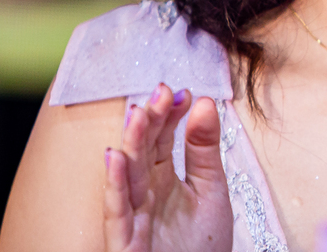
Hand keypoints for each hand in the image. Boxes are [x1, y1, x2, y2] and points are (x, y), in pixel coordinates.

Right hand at [104, 84, 233, 251]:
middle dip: (151, 120)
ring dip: (131, 144)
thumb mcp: (211, 190)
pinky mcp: (125, 241)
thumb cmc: (201, 245)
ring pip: (128, 175)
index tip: (183, 92)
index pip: (161, 137)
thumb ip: (204, 148)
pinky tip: (115, 158)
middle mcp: (144, 192)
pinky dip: (115, 185)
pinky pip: (117, 211)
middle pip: (143, 150)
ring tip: (137, 113)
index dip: (169, 114)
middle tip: (162, 91)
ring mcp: (133, 215)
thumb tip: (204, 101)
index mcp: (162, 177)